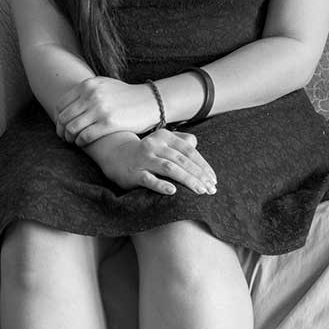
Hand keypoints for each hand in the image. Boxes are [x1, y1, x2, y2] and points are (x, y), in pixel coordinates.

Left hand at [55, 76, 161, 146]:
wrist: (151, 101)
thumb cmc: (127, 96)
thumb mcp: (105, 85)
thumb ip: (87, 91)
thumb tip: (68, 104)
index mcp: (88, 85)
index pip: (61, 104)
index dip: (59, 118)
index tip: (62, 125)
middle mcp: (91, 95)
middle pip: (64, 117)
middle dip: (62, 130)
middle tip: (65, 137)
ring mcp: (100, 109)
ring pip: (72, 128)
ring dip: (69, 138)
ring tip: (73, 141)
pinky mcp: (109, 123)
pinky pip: (85, 136)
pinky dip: (80, 142)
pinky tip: (83, 143)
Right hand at [84, 131, 216, 195]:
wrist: (115, 155)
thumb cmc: (146, 151)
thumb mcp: (163, 142)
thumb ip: (181, 142)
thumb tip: (196, 143)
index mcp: (165, 137)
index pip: (189, 151)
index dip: (203, 165)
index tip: (213, 179)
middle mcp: (155, 146)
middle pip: (182, 160)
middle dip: (199, 175)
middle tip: (211, 189)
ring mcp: (144, 159)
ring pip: (169, 168)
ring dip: (187, 180)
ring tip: (200, 191)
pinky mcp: (133, 173)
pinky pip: (148, 179)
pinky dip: (161, 185)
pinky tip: (173, 191)